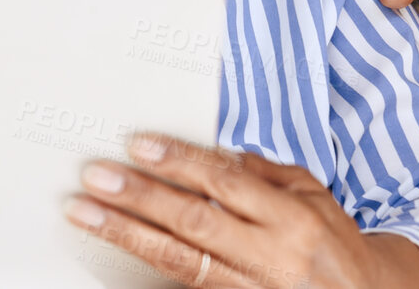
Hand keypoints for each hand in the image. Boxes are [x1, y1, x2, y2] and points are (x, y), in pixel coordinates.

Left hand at [65, 134, 418, 288]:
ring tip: (86, 213)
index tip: (138, 144)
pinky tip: (117, 253)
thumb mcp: (312, 195)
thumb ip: (262, 172)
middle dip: (139, 197)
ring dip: (128, 235)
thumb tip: (211, 151)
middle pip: (195, 222)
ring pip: (181, 261)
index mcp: (292, 217)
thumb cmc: (332, 242)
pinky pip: (188, 288)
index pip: (226, 183)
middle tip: (95, 177)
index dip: (179, 162)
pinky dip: (149, 271)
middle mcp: (272, 255)